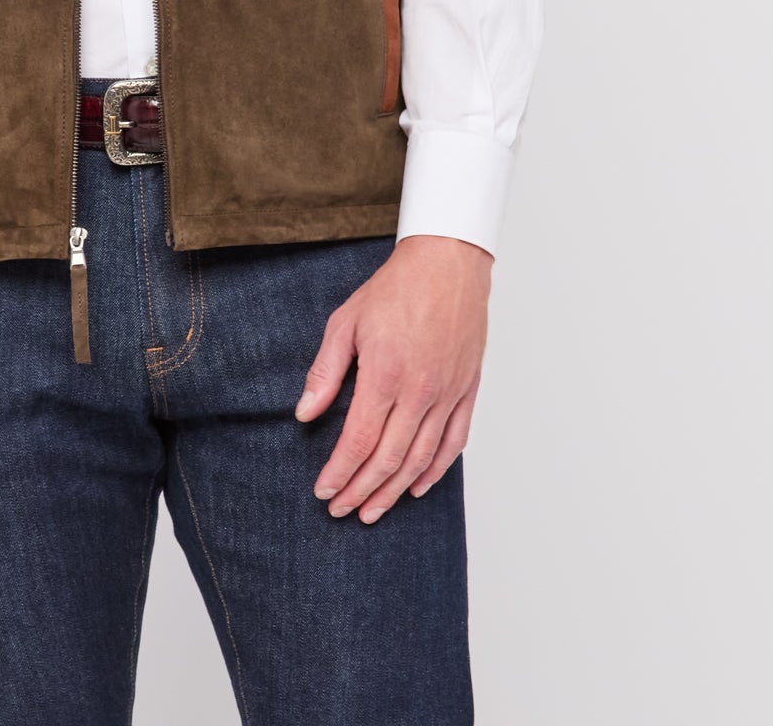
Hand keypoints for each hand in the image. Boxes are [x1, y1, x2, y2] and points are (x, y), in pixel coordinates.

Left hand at [295, 234, 490, 522]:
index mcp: (386, 373)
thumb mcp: (346, 322)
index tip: (324, 491)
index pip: (359, 440)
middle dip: (362, 490)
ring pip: (421, 458)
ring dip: (395, 491)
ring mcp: (447, 393)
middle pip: (389, 459)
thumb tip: (305, 413)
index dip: (340, 472)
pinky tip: (417, 486)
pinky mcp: (467, 390)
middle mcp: (420, 391)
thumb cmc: (395, 288)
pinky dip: (436, 470)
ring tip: (373, 510)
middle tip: (342, 510)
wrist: (447, 262)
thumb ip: (325, 372)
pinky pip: (454, 442)